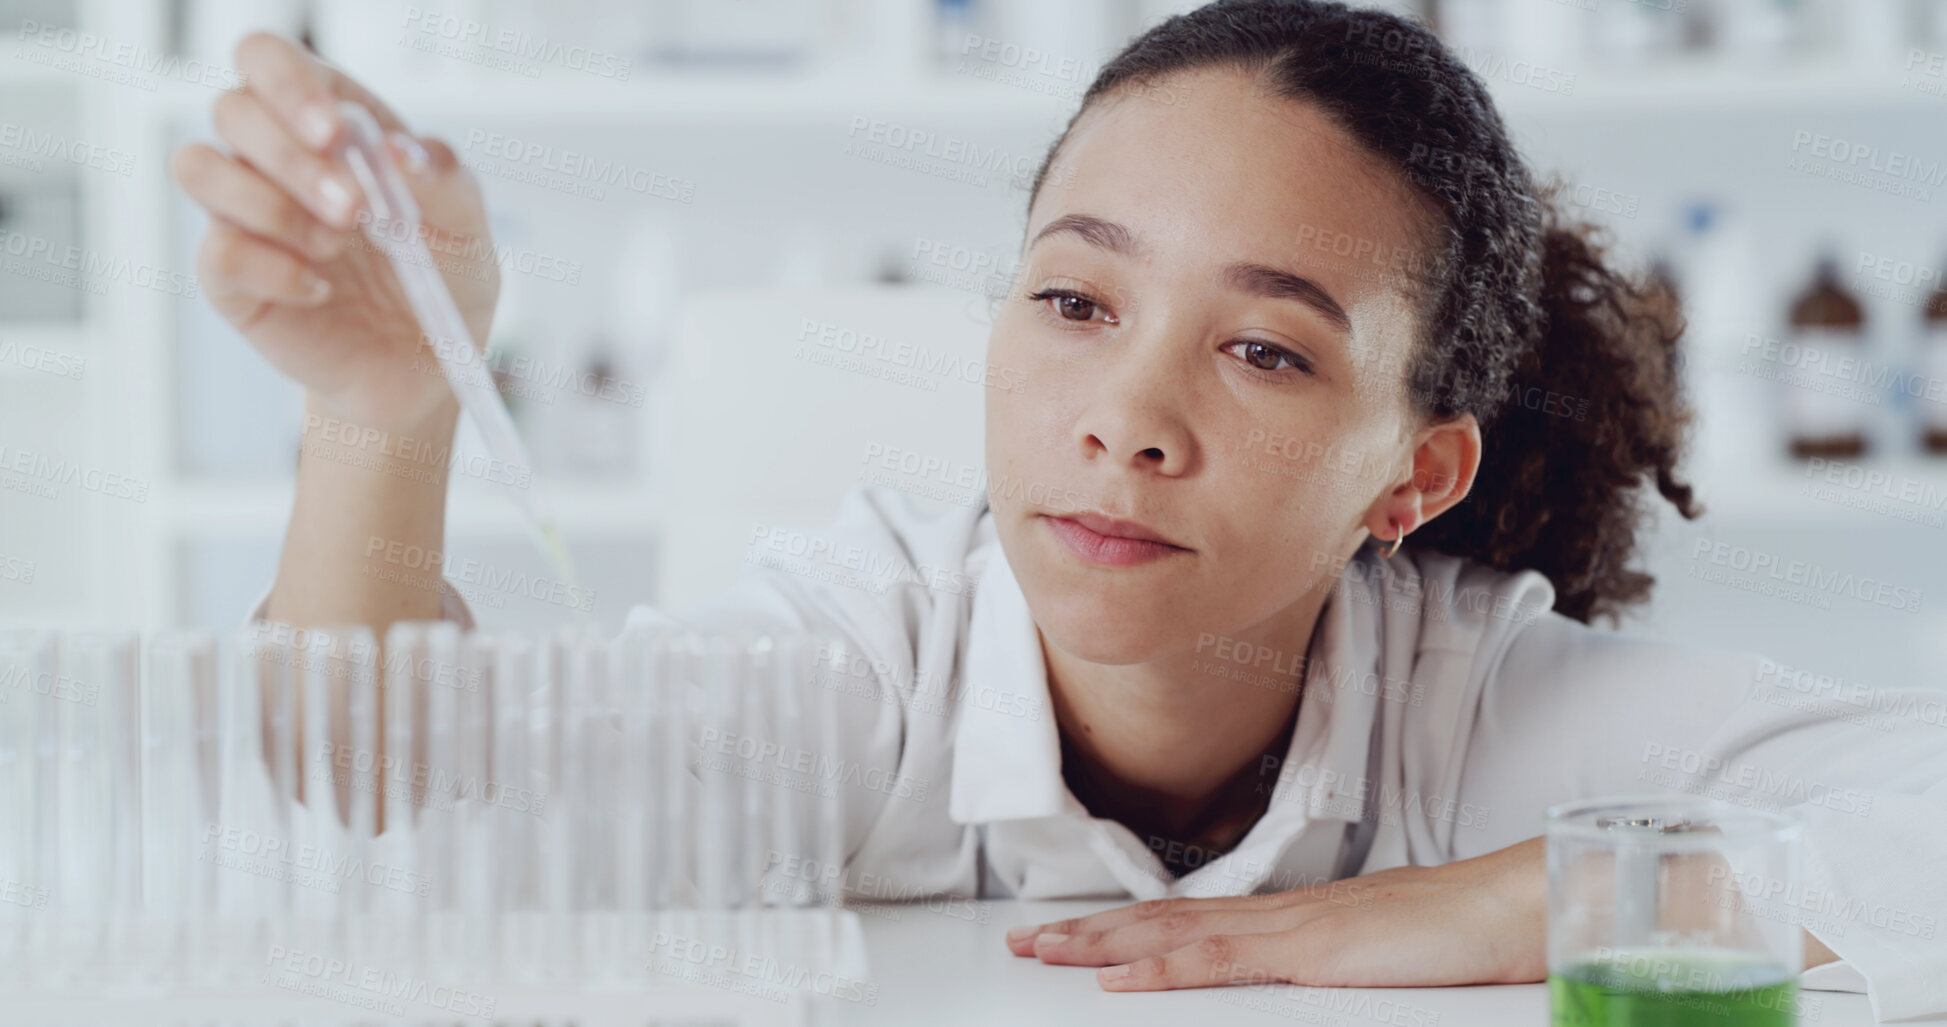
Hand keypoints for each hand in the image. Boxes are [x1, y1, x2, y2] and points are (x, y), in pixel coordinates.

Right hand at [170, 32, 497, 433]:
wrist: (423, 370)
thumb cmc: (441, 283)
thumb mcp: (468, 230)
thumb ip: (446, 179)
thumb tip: (402, 149)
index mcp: (331, 124)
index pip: (271, 59)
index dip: (289, 83)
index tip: (334, 133)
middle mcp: (276, 158)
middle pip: (232, 109)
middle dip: (292, 159)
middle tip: (354, 211)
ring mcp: (245, 215)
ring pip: (199, 166)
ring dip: (272, 207)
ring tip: (336, 247)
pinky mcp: (230, 276)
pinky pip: (217, 250)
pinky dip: (275, 271)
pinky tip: (320, 290)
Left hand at [1004, 836, 1546, 990]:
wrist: (1514, 907)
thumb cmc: (1463, 935)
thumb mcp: (1383, 957)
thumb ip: (1337, 962)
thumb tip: (1312, 971)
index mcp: (1294, 916)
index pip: (1191, 920)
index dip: (1128, 926)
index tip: (1075, 936)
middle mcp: (1279, 913)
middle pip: (1165, 919)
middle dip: (1090, 932)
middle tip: (1027, 940)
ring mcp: (1291, 928)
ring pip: (1174, 933)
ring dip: (1103, 944)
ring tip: (1045, 952)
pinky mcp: (1311, 952)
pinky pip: (1220, 961)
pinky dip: (1161, 966)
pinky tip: (1119, 978)